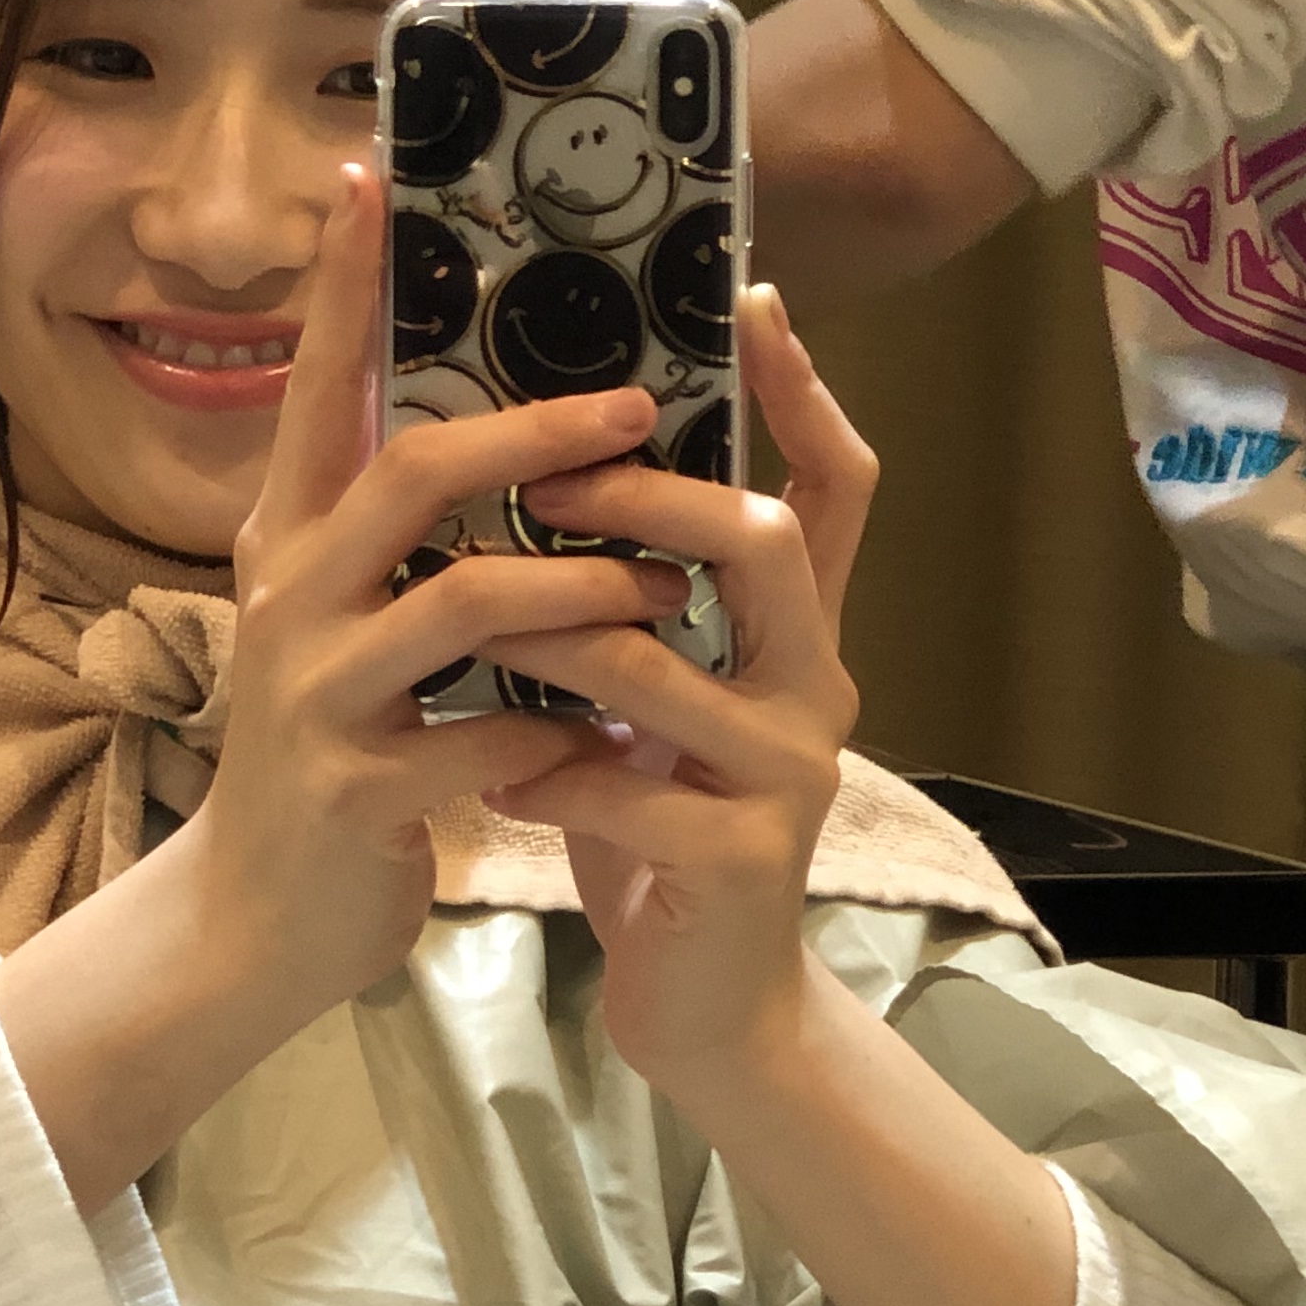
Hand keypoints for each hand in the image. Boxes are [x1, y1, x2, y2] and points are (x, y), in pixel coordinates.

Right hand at [191, 159, 688, 1024]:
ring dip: (582, 587)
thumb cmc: (338, 743)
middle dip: (536, 433)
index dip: (347, 285)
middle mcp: (291, 597)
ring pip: (462, 604)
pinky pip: (482, 738)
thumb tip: (495, 407)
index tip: (374, 175)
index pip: (319, 386)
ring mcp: (315, 696)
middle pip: (412, 475)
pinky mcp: (356, 791)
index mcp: (289, 538)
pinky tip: (609, 732)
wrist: (260, 919)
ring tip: (667, 581)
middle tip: (642, 409)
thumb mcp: (349, 616)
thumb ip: (398, 526)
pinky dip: (557, 728)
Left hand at [476, 285, 875, 1102]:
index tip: (747, 295)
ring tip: (474, 627)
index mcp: (797, 632)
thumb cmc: (657, 823)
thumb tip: (547, 456)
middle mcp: (816, 683)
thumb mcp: (657, 694)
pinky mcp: (744, 861)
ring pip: (667, 663)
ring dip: (554, 638)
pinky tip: (498, 783)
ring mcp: (788, 773)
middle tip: (544, 472)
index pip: (831, 483)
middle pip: (761, 540)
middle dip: (645, 495)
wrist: (706, 1010)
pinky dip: (545, 777)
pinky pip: (626, 789)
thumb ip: (638, 596)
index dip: (801, 387)